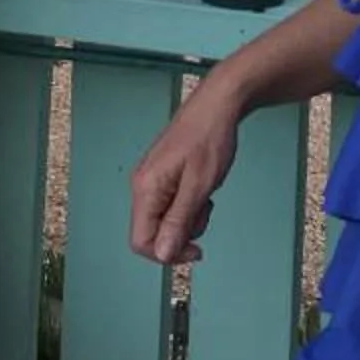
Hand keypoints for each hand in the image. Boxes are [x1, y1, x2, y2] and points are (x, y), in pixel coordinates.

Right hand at [129, 84, 242, 264]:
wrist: (217, 105)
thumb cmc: (210, 138)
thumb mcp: (199, 185)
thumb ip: (179, 221)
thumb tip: (163, 253)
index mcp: (146, 188)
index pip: (141, 241)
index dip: (168, 254)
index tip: (196, 249)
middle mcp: (142, 186)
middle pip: (151, 234)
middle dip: (181, 234)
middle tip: (205, 213)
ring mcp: (151, 181)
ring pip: (163, 222)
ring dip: (188, 219)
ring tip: (205, 196)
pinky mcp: (162, 177)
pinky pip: (170, 206)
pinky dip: (189, 206)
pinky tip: (201, 188)